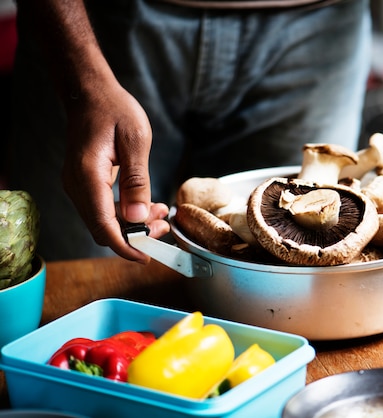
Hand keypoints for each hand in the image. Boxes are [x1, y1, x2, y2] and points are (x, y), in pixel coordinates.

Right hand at [61, 81, 169, 261]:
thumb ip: (136, 181)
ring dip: (132, 225)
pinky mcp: (85, 184)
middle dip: (134, 236)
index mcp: (88, 176)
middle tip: (164, 228)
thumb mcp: (135, 141)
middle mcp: (77, 185)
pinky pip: (103, 208)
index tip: (147, 257)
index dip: (125, 246)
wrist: (91, 94)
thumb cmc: (114, 110)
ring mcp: (78, 185)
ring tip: (161, 215)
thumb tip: (137, 218)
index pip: (103, 225)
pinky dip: (125, 213)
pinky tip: (147, 205)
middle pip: (102, 228)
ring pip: (103, 220)